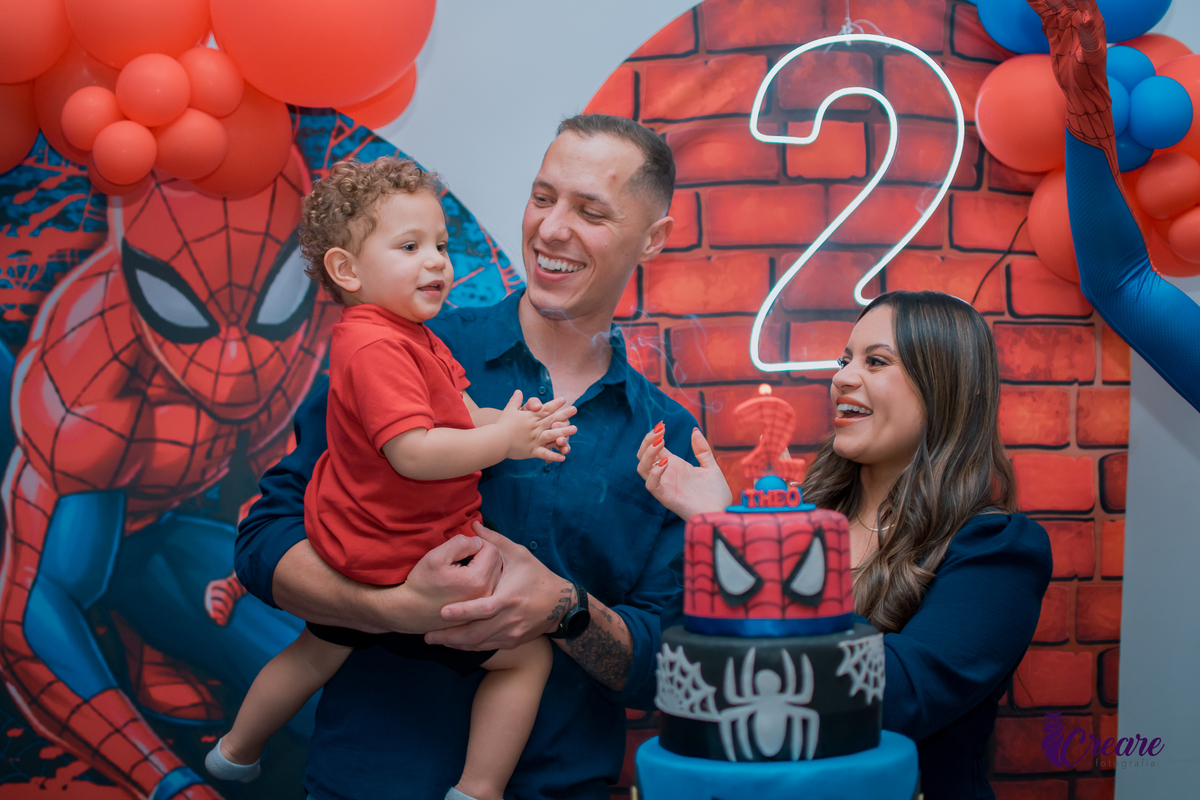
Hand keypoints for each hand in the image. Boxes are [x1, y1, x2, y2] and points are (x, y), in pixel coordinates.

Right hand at [376, 533, 501, 633]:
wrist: (410, 612)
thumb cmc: (421, 583)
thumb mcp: (437, 556)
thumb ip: (461, 543)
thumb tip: (478, 541)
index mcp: (478, 579)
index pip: (492, 549)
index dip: (477, 542)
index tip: (460, 549)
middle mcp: (486, 594)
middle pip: (497, 562)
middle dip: (482, 554)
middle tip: (461, 557)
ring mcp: (484, 606)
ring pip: (495, 575)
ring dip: (483, 567)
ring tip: (463, 569)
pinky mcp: (479, 612)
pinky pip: (489, 588)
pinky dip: (481, 580)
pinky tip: (464, 582)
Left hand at [425, 522, 568, 650]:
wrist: (560, 605)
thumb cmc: (537, 576)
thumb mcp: (519, 555)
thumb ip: (495, 541)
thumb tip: (474, 525)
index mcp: (510, 598)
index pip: (483, 608)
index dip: (463, 612)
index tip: (442, 612)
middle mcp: (509, 619)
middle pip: (476, 634)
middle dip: (450, 636)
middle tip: (427, 635)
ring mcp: (511, 634)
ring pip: (479, 644)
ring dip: (456, 644)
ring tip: (435, 640)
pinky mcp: (512, 642)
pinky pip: (486, 648)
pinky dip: (469, 647)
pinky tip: (454, 643)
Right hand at [497, 391, 577, 462]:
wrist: (496, 440)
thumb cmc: (502, 424)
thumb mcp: (509, 410)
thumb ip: (515, 401)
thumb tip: (518, 391)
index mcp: (530, 417)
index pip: (545, 409)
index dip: (555, 404)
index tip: (564, 399)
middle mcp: (535, 427)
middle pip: (552, 420)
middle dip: (564, 414)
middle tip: (575, 409)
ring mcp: (535, 440)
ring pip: (552, 435)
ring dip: (564, 432)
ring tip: (575, 429)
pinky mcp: (532, 451)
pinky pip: (545, 453)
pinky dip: (554, 456)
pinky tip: (563, 457)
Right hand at [637, 423, 732, 519]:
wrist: (722, 512)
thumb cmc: (716, 494)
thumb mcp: (710, 466)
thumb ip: (702, 450)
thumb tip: (694, 430)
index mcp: (674, 466)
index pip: (655, 449)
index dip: (654, 436)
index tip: (662, 425)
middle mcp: (666, 474)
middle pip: (643, 456)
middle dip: (647, 442)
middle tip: (659, 431)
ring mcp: (665, 485)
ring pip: (642, 468)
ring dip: (647, 453)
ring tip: (661, 442)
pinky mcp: (666, 497)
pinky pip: (651, 485)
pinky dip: (654, 472)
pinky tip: (665, 462)